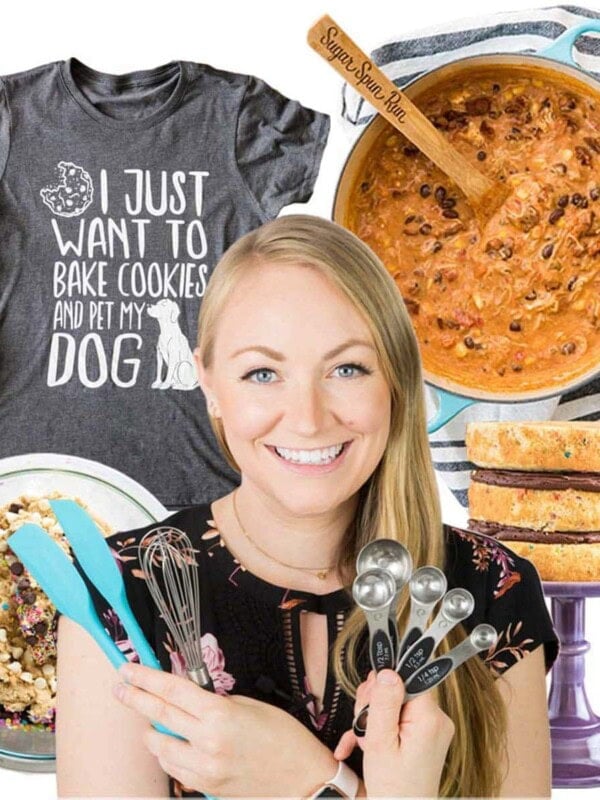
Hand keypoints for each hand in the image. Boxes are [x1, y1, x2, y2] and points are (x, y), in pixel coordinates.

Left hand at [113, 662, 337, 796]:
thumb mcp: (249, 706)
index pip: (172, 690)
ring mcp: (205, 769)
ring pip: (161, 746)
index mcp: (220, 714)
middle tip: (119, 687)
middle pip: (160, 714)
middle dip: (135, 698)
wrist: (303, 778)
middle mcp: (208, 742)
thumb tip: (186, 698)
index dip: (146, 678)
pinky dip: (166, 754)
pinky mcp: (207, 787)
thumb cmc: (283, 735)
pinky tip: (166, 745)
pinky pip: (174, 769)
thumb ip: (214, 703)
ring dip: (151, 731)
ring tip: (148, 721)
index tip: (128, 670)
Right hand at [335, 670, 453, 797]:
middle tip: (363, 726)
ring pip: (395, 703)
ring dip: (373, 718)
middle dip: (374, 704)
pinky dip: (380, 729)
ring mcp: (431, 728)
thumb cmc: (394, 790)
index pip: (407, 678)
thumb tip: (387, 671)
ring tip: (365, 740)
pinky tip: (362, 744)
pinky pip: (399, 719)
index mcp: (429, 719)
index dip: (383, 685)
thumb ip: (383, 704)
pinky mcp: (424, 736)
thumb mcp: (380, 744)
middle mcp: (436, 720)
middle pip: (399, 689)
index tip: (368, 700)